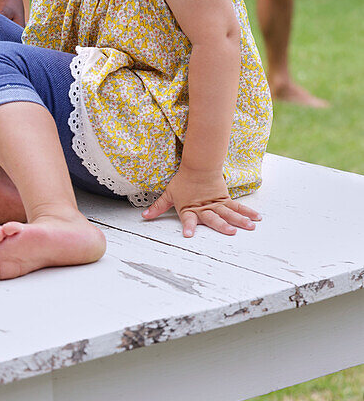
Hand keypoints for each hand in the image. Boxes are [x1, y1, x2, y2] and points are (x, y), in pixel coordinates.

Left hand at [141, 165, 260, 237]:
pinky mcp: (225, 200)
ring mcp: (216, 204)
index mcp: (190, 209)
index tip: (188, 234)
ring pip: (229, 213)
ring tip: (250, 227)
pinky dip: (247, 212)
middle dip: (221, 225)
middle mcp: (204, 208)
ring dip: (240, 220)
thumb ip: (158, 207)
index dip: (188, 226)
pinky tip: (257, 218)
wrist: (198, 166)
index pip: (188, 220)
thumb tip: (144, 216)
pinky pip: (237, 207)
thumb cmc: (183, 182)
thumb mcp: (169, 194)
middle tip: (230, 232)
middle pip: (214, 218)